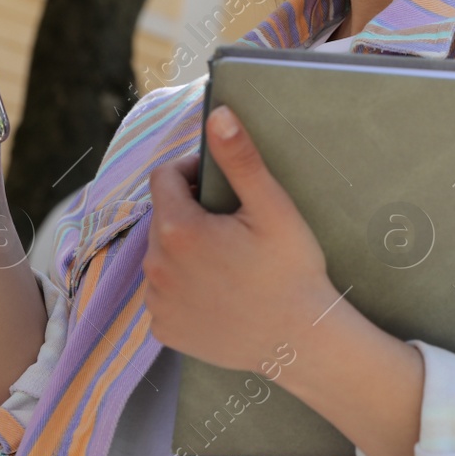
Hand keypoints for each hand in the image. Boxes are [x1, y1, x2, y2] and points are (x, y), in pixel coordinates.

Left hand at [144, 105, 339, 374]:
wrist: (300, 341)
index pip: (165, 177)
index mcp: (177, 230)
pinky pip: (165, 295)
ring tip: (229, 263)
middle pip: (163, 218)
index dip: (194, 173)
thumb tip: (218, 114)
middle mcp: (155, 266)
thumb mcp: (273, 208)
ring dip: (185, 252)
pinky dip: (185, 289)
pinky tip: (220, 294)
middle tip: (235, 229)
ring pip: (162, 257)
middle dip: (191, 214)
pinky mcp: (164, 330)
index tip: (223, 188)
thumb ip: (240, 159)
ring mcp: (157, 302)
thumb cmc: (292, 271)